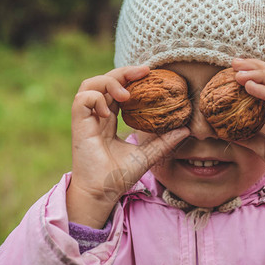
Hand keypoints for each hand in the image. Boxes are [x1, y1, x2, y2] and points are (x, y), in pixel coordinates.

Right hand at [67, 66, 189, 227]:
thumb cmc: (119, 176)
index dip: (130, 78)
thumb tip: (186, 130)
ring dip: (109, 82)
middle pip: (104, 81)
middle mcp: (97, 116)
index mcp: (109, 120)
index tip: (149, 73)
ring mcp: (86, 119)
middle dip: (123, 72)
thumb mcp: (147, 155)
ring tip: (126, 95)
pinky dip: (96, 99)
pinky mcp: (78, 125)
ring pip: (89, 85)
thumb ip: (164, 142)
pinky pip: (82, 99)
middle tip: (144, 72)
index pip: (117, 89)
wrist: (103, 193)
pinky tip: (109, 112)